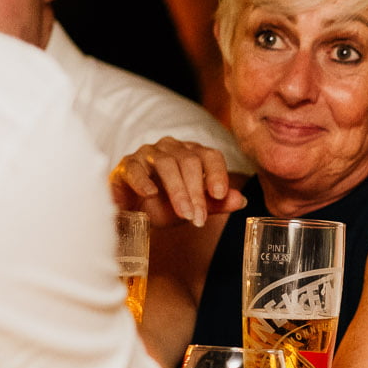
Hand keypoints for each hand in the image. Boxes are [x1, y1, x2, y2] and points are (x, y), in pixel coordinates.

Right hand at [110, 138, 246, 227]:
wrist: (132, 212)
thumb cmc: (163, 205)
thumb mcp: (192, 208)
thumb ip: (215, 204)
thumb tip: (241, 200)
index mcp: (192, 154)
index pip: (210, 156)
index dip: (217, 174)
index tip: (219, 195)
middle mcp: (172, 148)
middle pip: (190, 161)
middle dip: (196, 192)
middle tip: (198, 218)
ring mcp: (148, 154)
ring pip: (166, 163)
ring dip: (177, 190)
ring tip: (183, 213)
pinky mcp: (127, 165)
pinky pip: (135, 168)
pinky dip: (143, 181)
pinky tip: (150, 194)